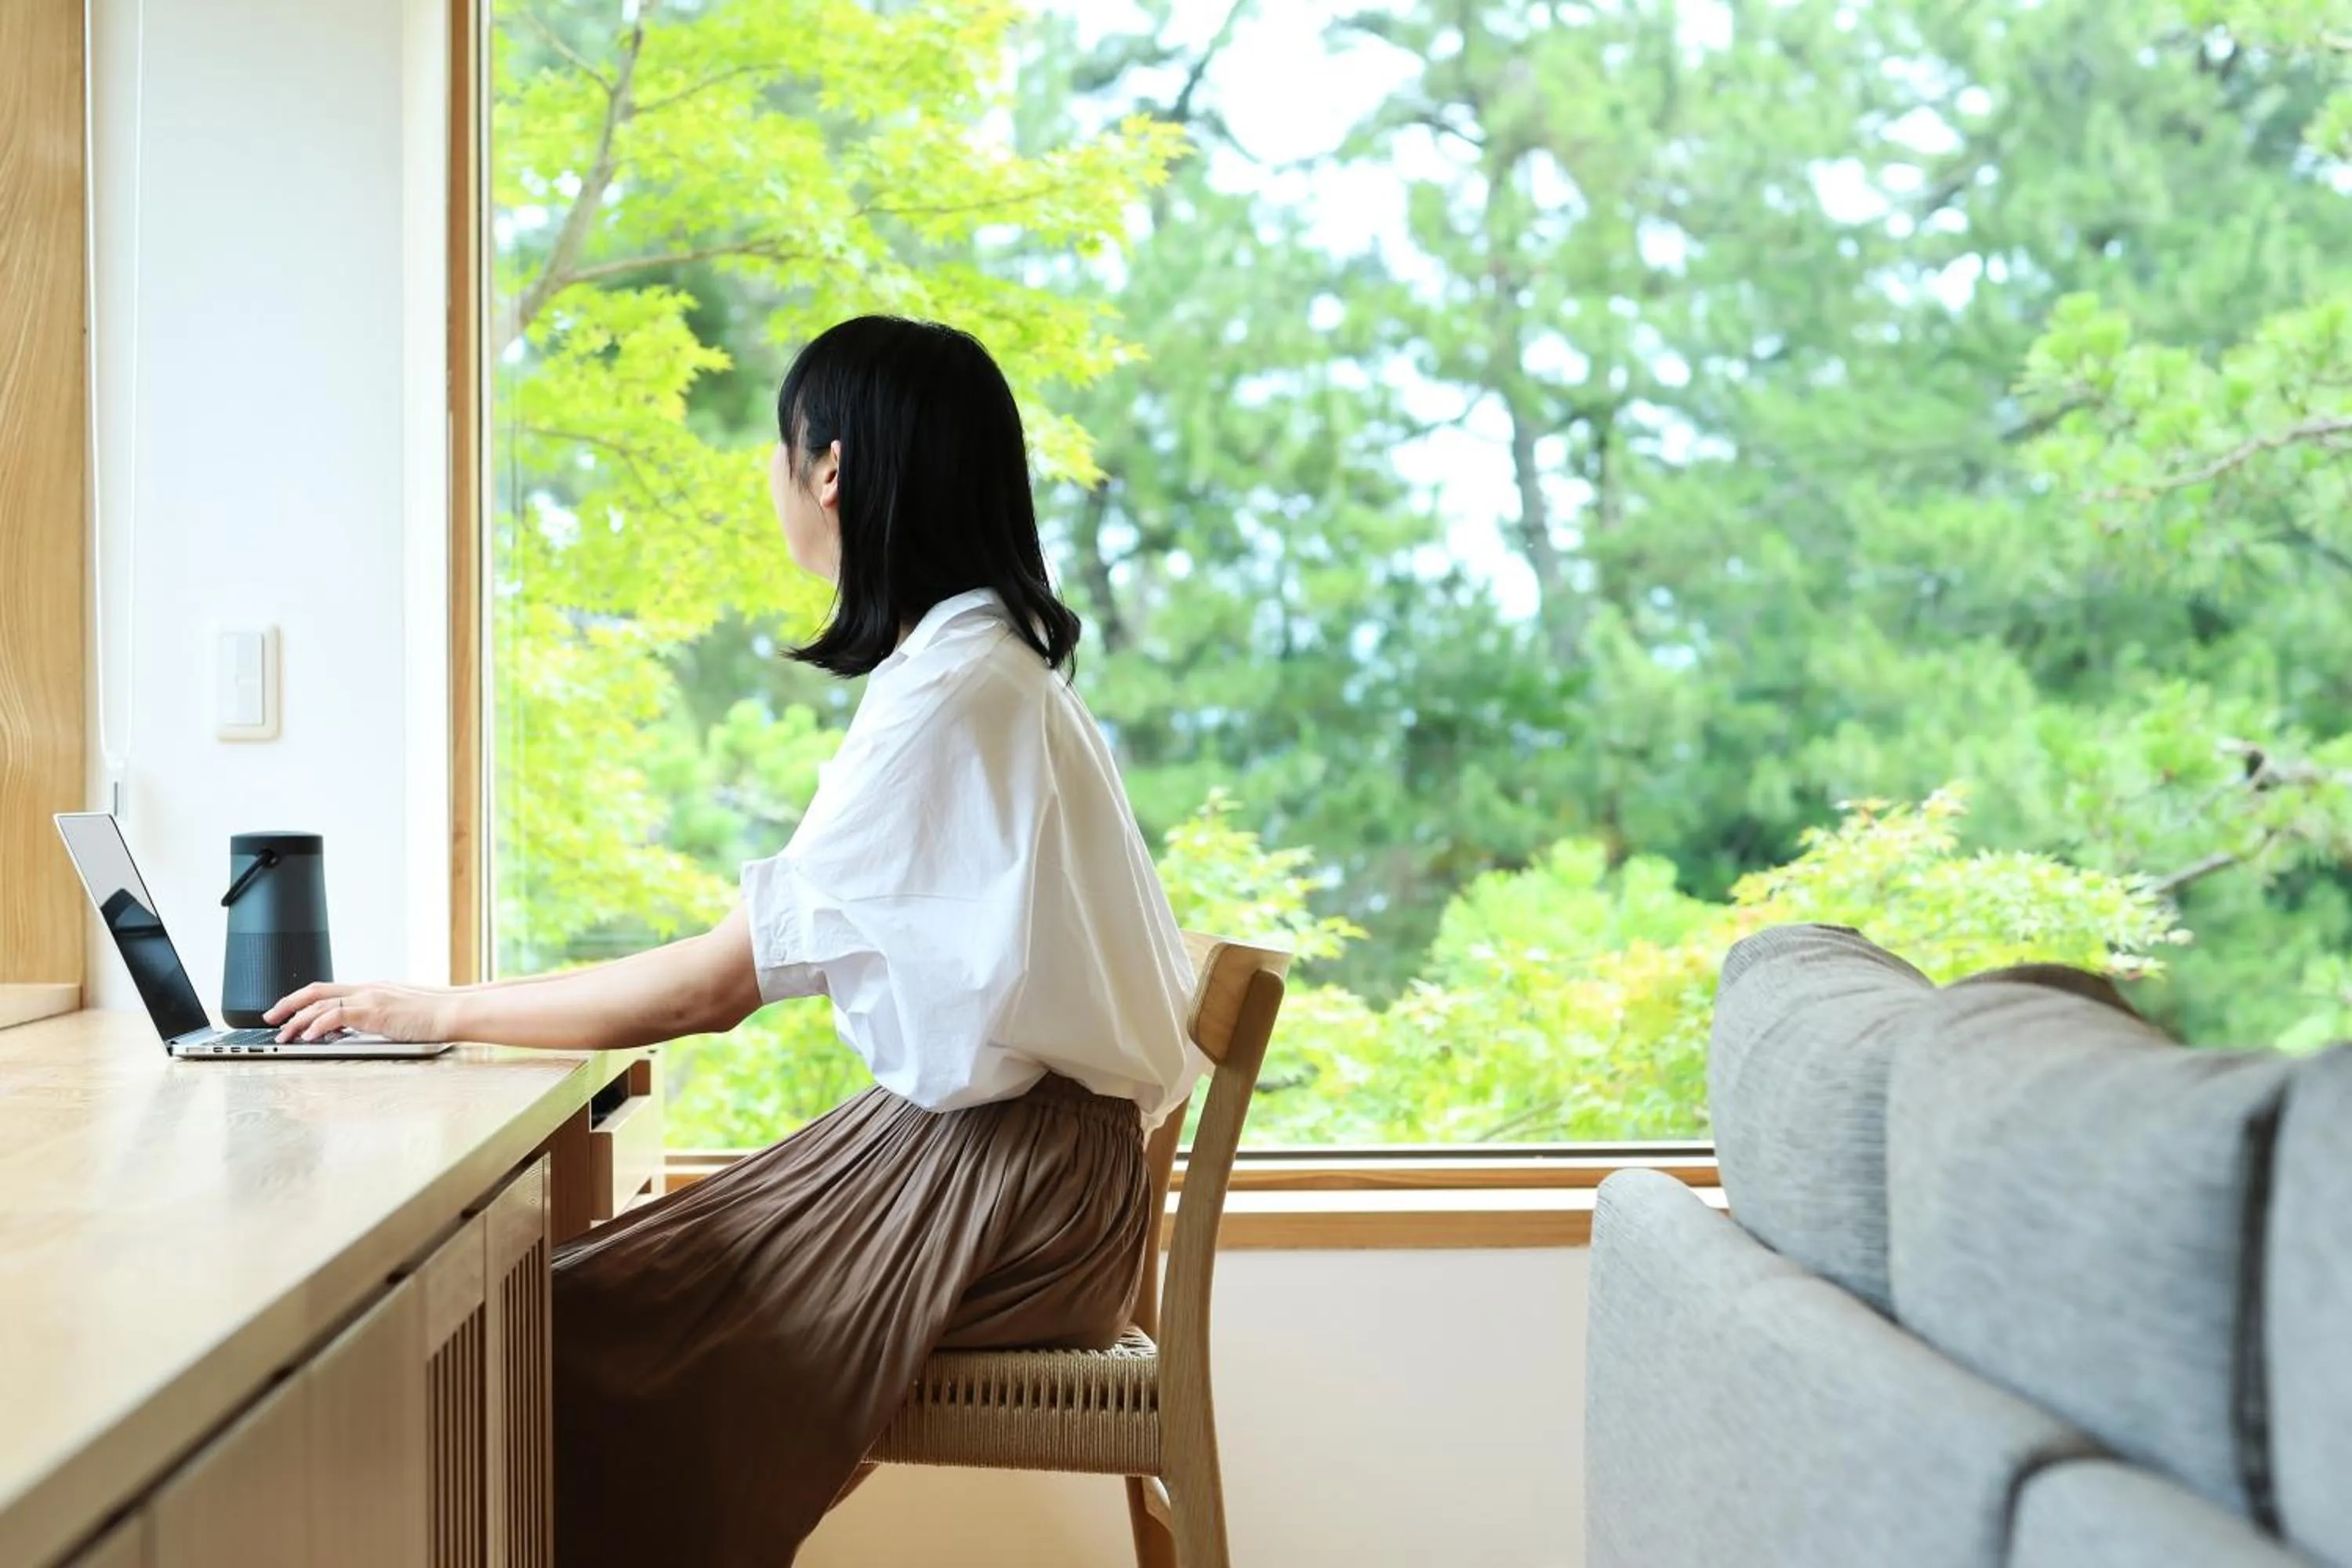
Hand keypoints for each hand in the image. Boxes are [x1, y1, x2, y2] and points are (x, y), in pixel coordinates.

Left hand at [266, 981, 455, 1042]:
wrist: (455, 1010)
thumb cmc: (437, 1015)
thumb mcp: (402, 1013)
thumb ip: (381, 1017)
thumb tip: (364, 1029)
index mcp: (372, 989)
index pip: (329, 990)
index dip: (303, 1000)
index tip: (288, 1013)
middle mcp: (367, 989)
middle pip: (315, 990)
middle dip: (287, 1004)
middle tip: (270, 1019)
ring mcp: (369, 997)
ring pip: (319, 1003)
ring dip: (296, 1021)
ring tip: (283, 1036)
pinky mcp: (374, 1011)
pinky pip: (336, 1015)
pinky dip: (317, 1026)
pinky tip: (308, 1037)